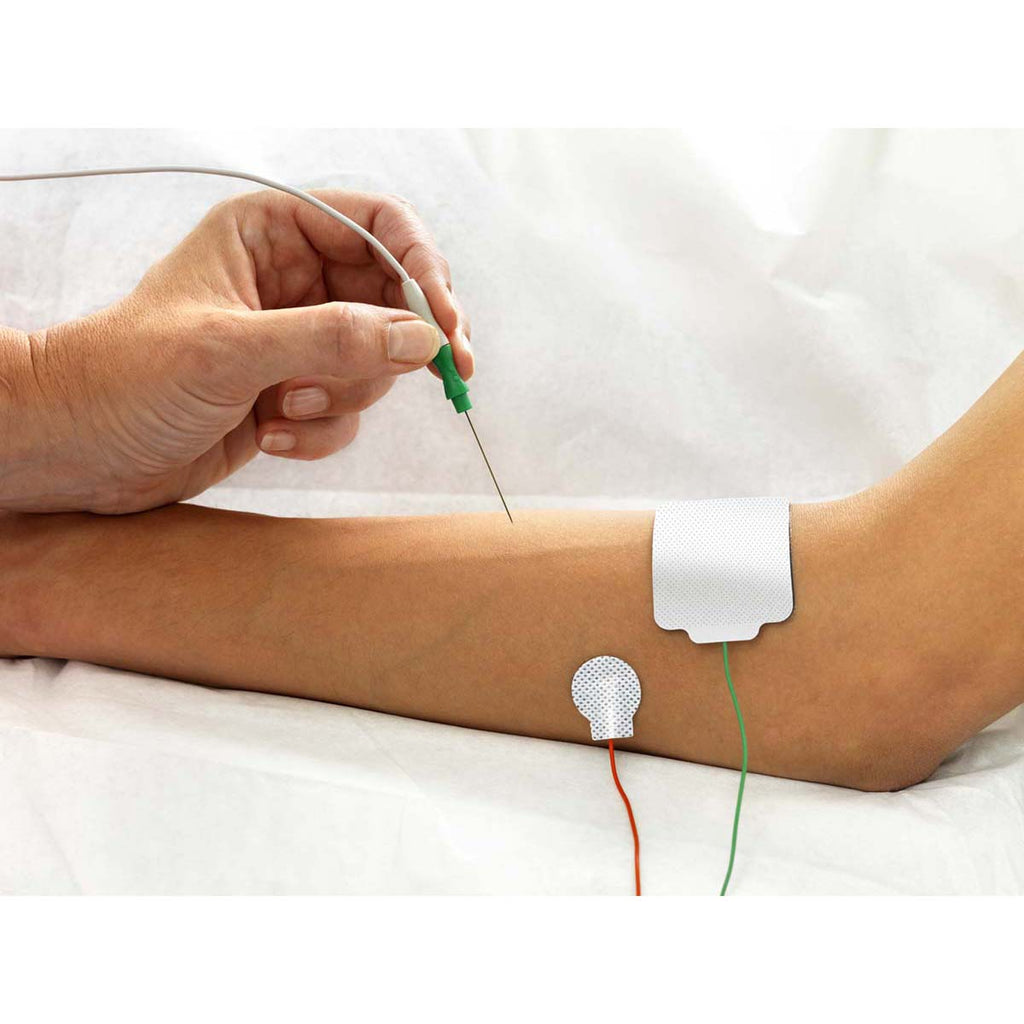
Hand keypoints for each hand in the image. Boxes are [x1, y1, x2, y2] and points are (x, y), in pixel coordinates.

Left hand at [0, 188, 472, 512]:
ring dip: (340, 397)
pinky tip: (269, 436)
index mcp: (271, 232)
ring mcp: (297, 339)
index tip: (448, 327)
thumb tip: (422, 340)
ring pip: (375, 362)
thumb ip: (331, 339)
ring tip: (281, 408)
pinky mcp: (295, 392)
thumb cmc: (128, 376)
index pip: (381, 226)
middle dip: (391, 348)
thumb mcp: (230, 350)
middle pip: (393, 299)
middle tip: (437, 377)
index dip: (425, 269)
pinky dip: (320, 431)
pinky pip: (348, 409)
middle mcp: (292, 279)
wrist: (79, 447)